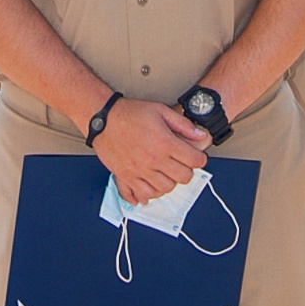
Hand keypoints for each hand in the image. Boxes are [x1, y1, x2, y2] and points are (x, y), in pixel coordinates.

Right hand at [93, 98, 209, 204]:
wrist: (103, 120)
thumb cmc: (130, 114)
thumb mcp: (161, 111)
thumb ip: (183, 124)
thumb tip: (201, 134)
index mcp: (165, 143)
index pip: (194, 161)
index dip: (199, 159)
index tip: (196, 157)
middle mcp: (154, 160)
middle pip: (183, 178)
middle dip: (187, 170)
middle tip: (182, 164)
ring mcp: (140, 171)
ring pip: (166, 188)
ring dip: (170, 181)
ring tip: (167, 172)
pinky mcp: (127, 177)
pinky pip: (144, 194)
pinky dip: (151, 192)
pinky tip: (152, 184)